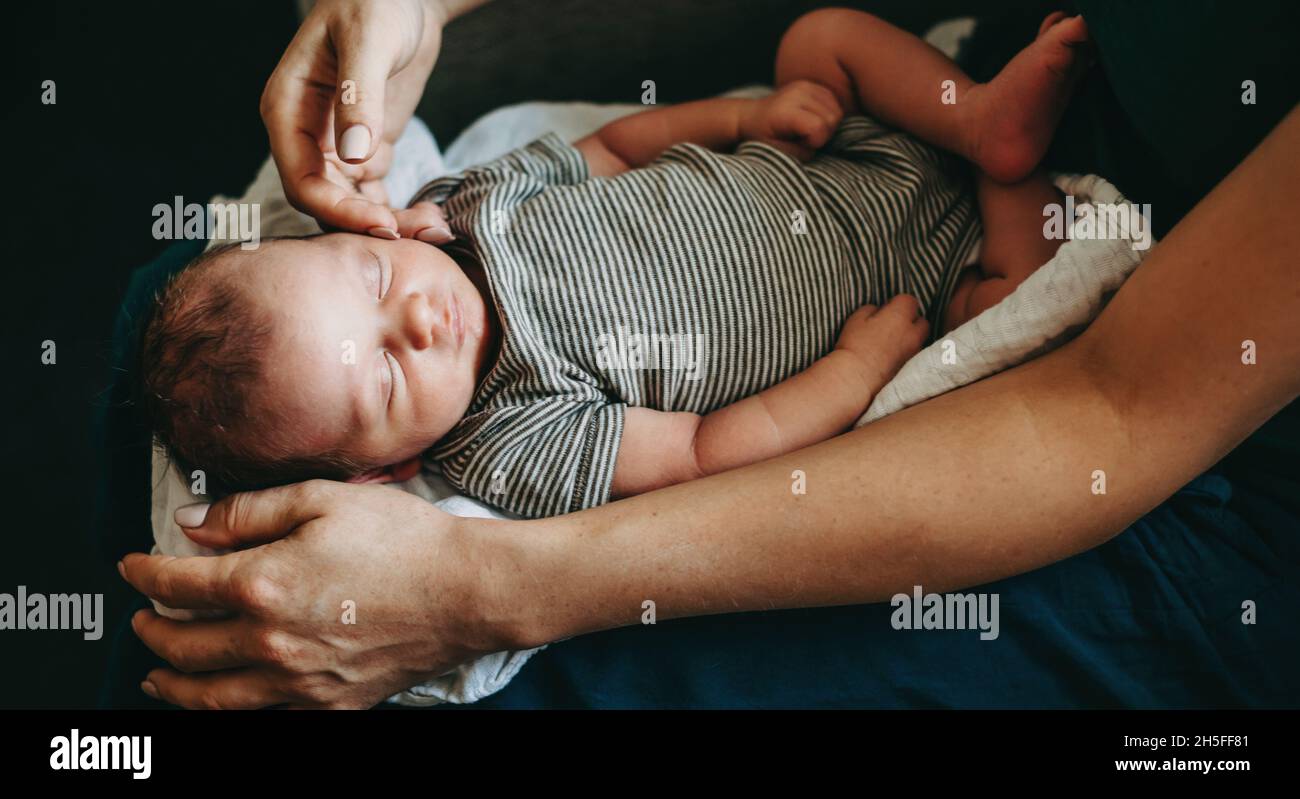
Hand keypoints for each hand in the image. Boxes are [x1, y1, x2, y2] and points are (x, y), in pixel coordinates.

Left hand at [119, 480, 524, 708]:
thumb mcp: (323, 500)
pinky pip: (262, 718)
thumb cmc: (403, 539)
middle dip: (151, 630)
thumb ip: (248, 511)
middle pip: (184, 646)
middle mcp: (269, 642)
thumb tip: (191, 524)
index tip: (132, 567)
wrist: (466, 591)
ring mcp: (298, 683)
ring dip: (172, 685)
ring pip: (211, 697)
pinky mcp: (329, 706)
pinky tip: (226, 699)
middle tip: (142, 619)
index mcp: (262, 584)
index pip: (178, 584)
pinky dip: (229, 711)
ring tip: (157, 675)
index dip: (144, 574)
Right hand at [260, 0, 446, 234]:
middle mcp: (304, 136)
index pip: (302, 181)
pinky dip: (399, 213)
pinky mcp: (365, 152)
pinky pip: (374, 197)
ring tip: (435, 230)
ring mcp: (334, 147)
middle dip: (370, 226)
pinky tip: (431, 220)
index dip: (339, 212)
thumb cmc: (374, 2)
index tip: (385, 226)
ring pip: (351, 207)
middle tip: (423, 235)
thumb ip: (359, 96)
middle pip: (327, 203)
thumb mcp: (369, 41)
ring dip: (390, 225)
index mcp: (287, 110)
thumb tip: (353, 156)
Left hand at [739, 80, 843, 160]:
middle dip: (823, 134)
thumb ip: (799, 153)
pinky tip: (814, 119)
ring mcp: (805, 86)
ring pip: (837, 110)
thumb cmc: (762, 137)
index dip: (815, 142)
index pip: (818, 127)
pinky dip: (829, 114)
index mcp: (786, 111)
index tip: (801, 144)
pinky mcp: (812, 84)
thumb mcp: (775, 152)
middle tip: (804, 138)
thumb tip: (818, 145)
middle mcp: (797, 93)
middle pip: (832, 118)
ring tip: (808, 129)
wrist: (751, 116)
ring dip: (828, 125)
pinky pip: (834, 102)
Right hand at [833, 294, 927, 388]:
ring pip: (919, 339)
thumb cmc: (854, 345)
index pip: (909, 300)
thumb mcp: (857, 318)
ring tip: (892, 342)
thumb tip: (879, 312)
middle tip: (893, 325)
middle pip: (921, 321)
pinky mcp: (910, 368)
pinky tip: (891, 356)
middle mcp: (912, 333)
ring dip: (910, 337)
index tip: (887, 308)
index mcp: (899, 316)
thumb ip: (872, 309)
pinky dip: (906, 353)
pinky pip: (913, 355)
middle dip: (910, 320)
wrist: (857, 377)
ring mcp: (913, 351)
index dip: (897, 303)